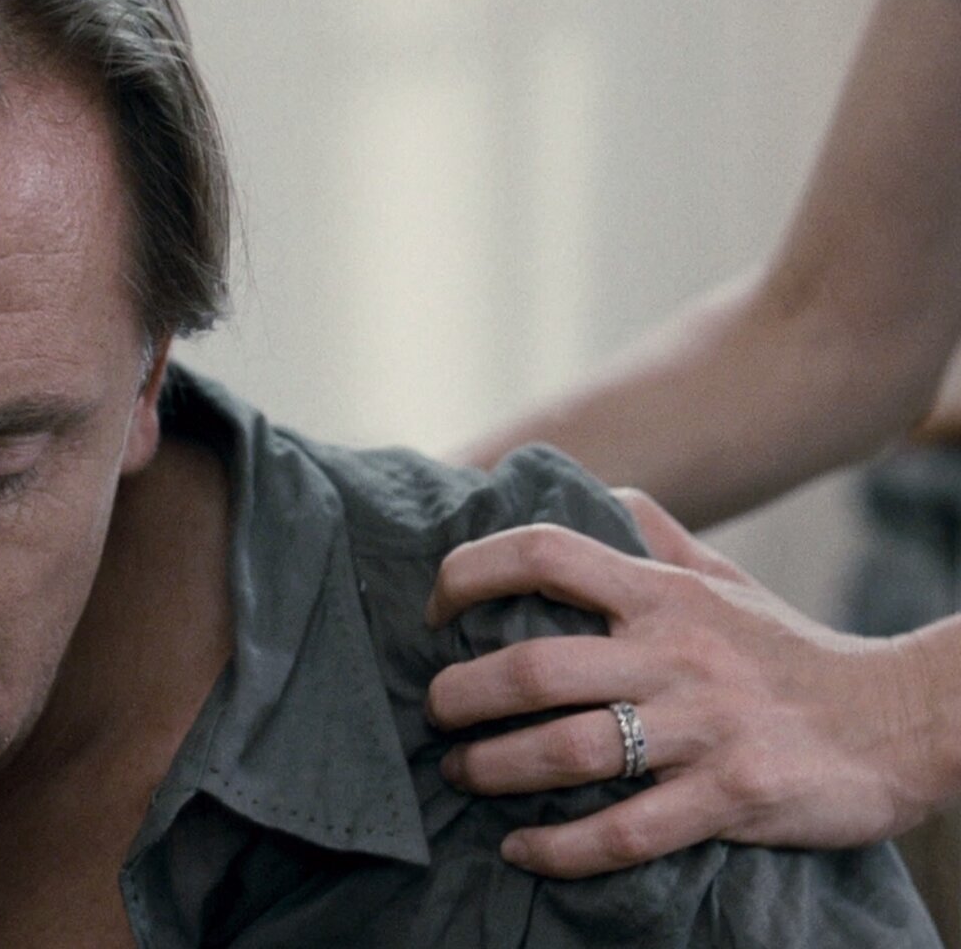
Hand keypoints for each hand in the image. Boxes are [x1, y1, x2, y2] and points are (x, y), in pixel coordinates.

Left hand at [424, 489, 942, 878]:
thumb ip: (655, 535)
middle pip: (533, 667)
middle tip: (435, 712)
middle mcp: (675, 654)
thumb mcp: (725, 579)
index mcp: (664, 594)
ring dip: (493, 769)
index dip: (470, 572)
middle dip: (461, 695)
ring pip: (567, 751)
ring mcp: (703, 729)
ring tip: (461, 774)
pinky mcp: (731, 797)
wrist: (904, 721)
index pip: (545, 554)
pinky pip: (625, 830)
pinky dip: (560, 847)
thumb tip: (593, 492)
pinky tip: (523, 849)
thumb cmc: (791, 652)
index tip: (435, 610)